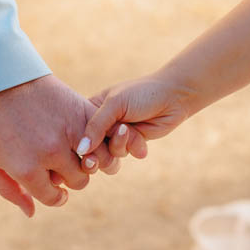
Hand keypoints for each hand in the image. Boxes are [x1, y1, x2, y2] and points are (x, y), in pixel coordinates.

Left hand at [0, 74, 119, 216]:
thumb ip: (9, 190)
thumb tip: (32, 212)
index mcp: (26, 168)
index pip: (53, 197)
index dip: (55, 196)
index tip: (55, 191)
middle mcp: (51, 152)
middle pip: (79, 180)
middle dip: (70, 178)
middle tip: (60, 167)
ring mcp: (68, 130)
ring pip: (96, 160)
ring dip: (87, 159)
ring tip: (75, 152)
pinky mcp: (80, 110)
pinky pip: (102, 134)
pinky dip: (99, 139)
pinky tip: (85, 137)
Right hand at [80, 68, 198, 158]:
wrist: (173, 97)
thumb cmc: (141, 93)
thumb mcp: (115, 104)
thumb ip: (96, 126)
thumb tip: (81, 150)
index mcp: (91, 108)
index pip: (76, 130)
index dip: (78, 141)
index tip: (82, 149)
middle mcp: (101, 124)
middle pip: (90, 147)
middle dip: (99, 149)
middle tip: (110, 144)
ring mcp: (116, 135)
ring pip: (107, 154)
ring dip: (120, 146)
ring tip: (130, 131)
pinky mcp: (131, 144)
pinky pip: (124, 155)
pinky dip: (133, 148)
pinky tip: (142, 141)